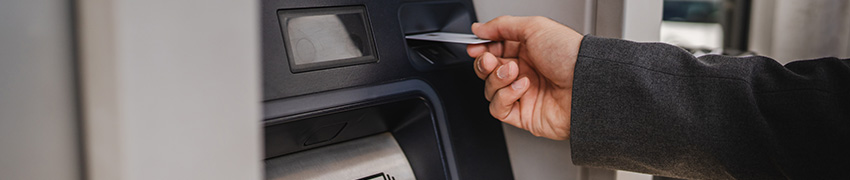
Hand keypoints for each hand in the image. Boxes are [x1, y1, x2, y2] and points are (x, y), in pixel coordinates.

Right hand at [468, 16, 582, 139]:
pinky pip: (498, 109)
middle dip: (484, 64)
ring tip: (515, 72)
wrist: (585, 84)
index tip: (475, 47)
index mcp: (527, 51)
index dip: (481, 49)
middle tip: (490, 60)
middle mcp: (524, 72)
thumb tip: (479, 28)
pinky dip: (505, 97)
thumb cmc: (569, 55)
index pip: (493, 51)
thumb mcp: (534, 27)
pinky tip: (522, 88)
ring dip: (497, 79)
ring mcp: (523, 95)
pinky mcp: (523, 115)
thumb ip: (502, 25)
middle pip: (487, 71)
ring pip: (490, 89)